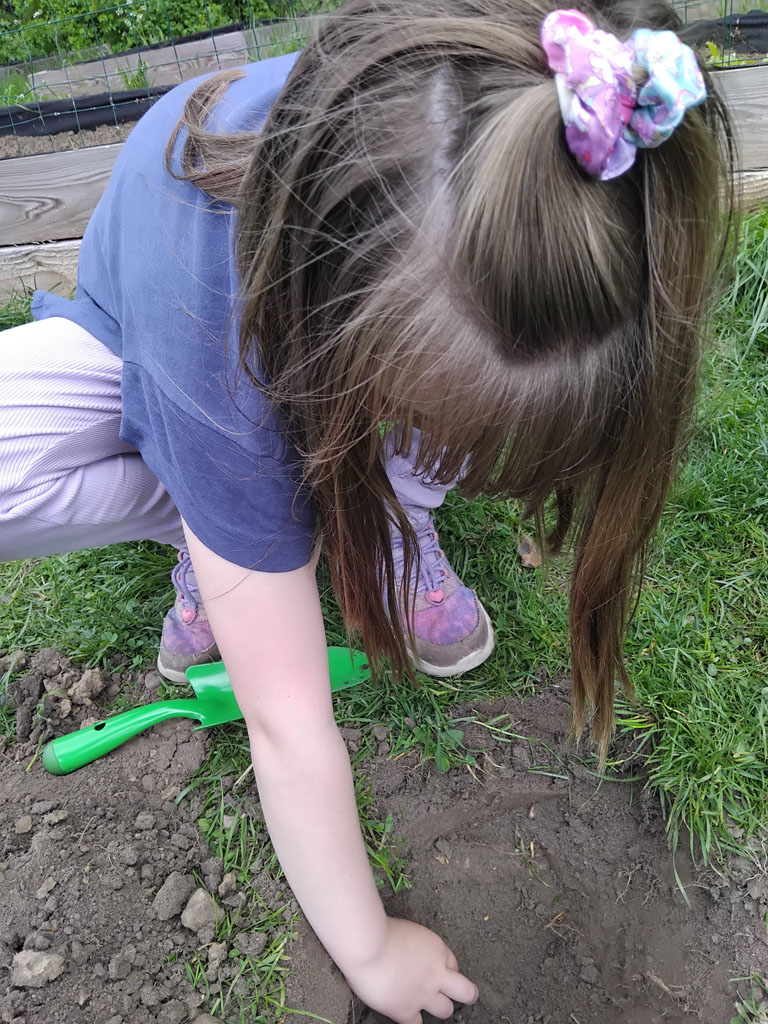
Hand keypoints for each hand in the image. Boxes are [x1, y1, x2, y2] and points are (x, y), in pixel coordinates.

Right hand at [343, 917, 477, 1023]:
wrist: (366, 944)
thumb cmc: (379, 931)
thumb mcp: (407, 930)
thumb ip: (415, 947)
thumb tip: (410, 954)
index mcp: (436, 948)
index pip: (453, 964)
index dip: (446, 969)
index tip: (438, 971)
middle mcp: (436, 972)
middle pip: (465, 991)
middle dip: (465, 995)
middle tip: (462, 996)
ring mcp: (424, 994)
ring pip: (446, 1010)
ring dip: (438, 1008)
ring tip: (428, 1005)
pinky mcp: (406, 1010)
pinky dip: (412, 1020)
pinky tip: (407, 1014)